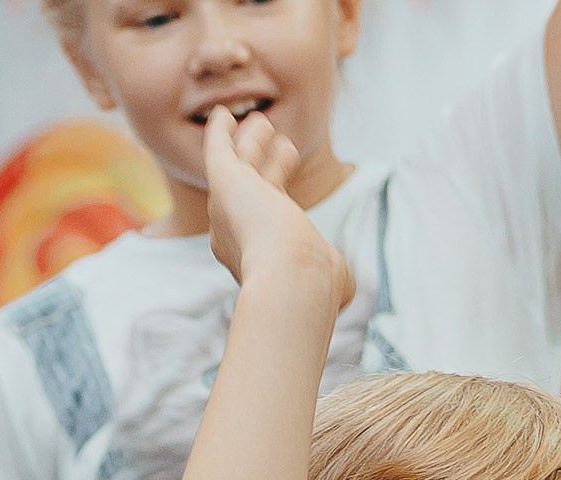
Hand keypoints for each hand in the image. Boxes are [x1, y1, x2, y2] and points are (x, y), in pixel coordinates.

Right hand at [203, 106, 354, 309]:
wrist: (291, 277)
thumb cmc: (313, 281)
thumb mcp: (328, 277)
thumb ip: (329, 271)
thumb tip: (343, 283)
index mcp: (254, 258)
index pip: (265, 215)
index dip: (277, 187)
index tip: (289, 166)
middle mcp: (234, 235)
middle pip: (251, 189)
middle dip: (262, 162)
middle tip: (274, 139)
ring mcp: (227, 208)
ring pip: (238, 167)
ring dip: (249, 144)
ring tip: (261, 122)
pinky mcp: (224, 183)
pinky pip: (218, 152)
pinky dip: (218, 134)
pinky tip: (222, 116)